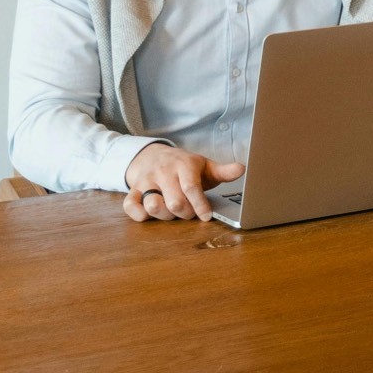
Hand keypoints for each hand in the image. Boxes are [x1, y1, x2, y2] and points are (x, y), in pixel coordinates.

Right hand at [122, 143, 242, 221]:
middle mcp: (164, 172)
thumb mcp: (203, 166)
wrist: (152, 155)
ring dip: (165, 215)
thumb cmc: (183, 166)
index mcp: (184, 165)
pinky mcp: (133, 189)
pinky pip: (130, 205)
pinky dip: (139, 214)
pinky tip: (149, 215)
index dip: (200, 205)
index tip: (206, 217)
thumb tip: (242, 169)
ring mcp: (146, 181)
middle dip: (185, 213)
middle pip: (175, 202)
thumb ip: (222, 171)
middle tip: (190, 212)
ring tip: (172, 212)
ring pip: (153, 205)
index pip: (191, 187)